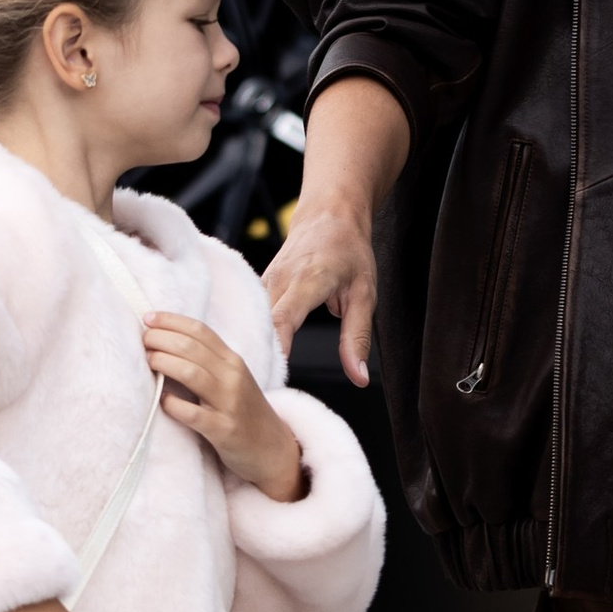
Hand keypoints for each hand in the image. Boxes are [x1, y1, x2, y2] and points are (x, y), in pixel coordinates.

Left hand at [140, 314, 302, 500]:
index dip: (171, 321)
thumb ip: (208, 362)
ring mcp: (229, 403)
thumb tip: (168, 344)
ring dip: (165, 363)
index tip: (148, 318)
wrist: (272, 448)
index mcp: (233, 361)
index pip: (200, 331)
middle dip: (162, 339)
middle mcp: (233, 377)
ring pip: (192, 374)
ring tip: (147, 360)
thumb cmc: (245, 412)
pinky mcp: (224, 430)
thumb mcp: (232, 380)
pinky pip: (194, 414)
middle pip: (192, 348)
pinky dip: (174, 405)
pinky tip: (161, 400)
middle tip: (142, 339)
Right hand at [263, 196, 378, 390]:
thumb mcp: (365, 294)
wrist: (329, 213)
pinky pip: (249, 315)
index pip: (282, 321)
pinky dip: (250, 337)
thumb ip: (357, 338)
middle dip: (259, 361)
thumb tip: (358, 377)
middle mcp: (279, 280)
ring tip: (248, 385)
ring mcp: (264, 281)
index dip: (275, 352)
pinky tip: (248, 360)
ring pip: (249, 322)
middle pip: (259, 327)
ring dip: (251, 350)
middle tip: (259, 398)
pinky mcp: (258, 286)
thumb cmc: (349, 251)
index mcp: (307, 281)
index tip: (272, 381)